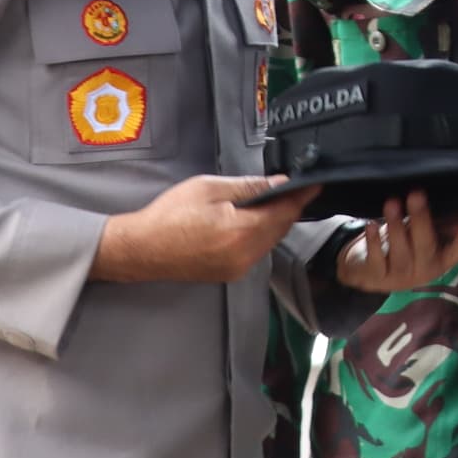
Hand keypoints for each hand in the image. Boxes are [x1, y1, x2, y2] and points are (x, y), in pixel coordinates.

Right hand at [93, 175, 316, 284]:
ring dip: (274, 222)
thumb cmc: (171, 214)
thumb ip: (249, 187)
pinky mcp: (230, 274)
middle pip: (281, 229)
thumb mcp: (210, 189)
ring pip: (269, 242)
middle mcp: (246, 255)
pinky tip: (252, 221)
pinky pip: (256, 251)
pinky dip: (260, 235)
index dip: (301, 196)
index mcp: (242, 232)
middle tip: (291, 188)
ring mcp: (238, 268)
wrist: (142, 249)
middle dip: (288, 208)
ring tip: (270, 201)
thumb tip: (280, 183)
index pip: (285, 212)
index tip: (315, 183)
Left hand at [333, 191, 457, 291]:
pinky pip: (376, 260)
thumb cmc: (414, 244)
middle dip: (421, 219)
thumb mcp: (443, 230)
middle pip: (426, 245)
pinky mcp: (376, 275)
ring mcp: (400, 274)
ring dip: (395, 226)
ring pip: (400, 250)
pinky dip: (372, 242)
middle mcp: (425, 268)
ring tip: (392, 202)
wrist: (372, 270)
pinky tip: (370, 224)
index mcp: (444, 258)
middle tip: (416, 193)